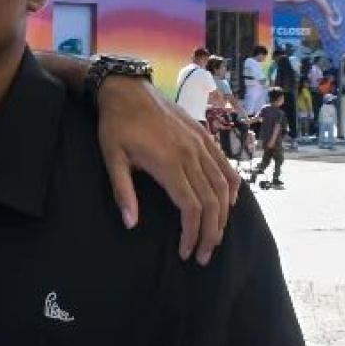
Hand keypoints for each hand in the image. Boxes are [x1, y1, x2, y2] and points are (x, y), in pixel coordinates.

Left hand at [95, 77, 239, 264]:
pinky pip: (225, 166)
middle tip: (204, 256)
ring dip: (223, 216)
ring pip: (223, 186)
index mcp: (169, 163)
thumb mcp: (112, 158)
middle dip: (211, 233)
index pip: (191, 207)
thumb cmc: (116, 125)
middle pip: (212, 202)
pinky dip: (232, 187)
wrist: (128, 89)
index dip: (192, 234)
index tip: (185, 253)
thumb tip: (130, 224)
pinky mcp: (204, 136)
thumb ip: (123, 192)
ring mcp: (201, 144)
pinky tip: (230, 203)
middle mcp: (191, 155)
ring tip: (216, 237)